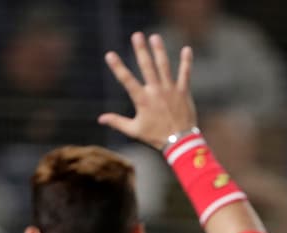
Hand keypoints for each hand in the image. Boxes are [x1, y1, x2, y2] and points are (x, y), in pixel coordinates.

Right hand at [99, 33, 197, 148]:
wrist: (180, 143)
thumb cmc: (156, 137)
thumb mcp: (134, 130)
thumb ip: (117, 122)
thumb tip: (100, 119)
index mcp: (142, 100)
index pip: (127, 80)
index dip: (118, 67)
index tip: (110, 54)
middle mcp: (156, 91)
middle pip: (147, 67)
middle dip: (141, 50)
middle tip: (137, 35)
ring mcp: (171, 90)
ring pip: (164, 66)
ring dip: (159, 50)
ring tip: (155, 37)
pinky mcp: (183, 92)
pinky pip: (185, 74)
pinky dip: (186, 62)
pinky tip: (186, 49)